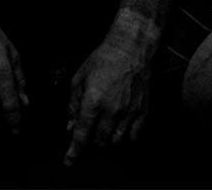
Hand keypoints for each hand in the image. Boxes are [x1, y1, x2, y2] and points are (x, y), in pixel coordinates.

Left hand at [64, 36, 152, 165]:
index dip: (75, 151)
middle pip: (100, 142)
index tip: (69, 161)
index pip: (82, 134)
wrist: (130, 51)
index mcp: (93, 102)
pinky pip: (133, 136)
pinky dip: (124, 139)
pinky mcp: (142, 112)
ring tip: (100, 135)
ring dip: (106, 143)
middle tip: (85, 140)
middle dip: (90, 145)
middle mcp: (112, 111)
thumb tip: (70, 125)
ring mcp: (129, 113)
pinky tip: (117, 133)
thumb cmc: (102, 61)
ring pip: (117, 142)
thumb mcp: (78, 79)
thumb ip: (73, 105)